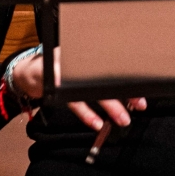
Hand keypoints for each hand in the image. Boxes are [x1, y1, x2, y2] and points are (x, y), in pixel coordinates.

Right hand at [10, 46, 145, 129]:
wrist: (32, 72)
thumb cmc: (61, 69)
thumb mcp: (80, 65)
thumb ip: (99, 71)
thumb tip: (128, 87)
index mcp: (88, 52)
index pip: (113, 64)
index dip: (128, 77)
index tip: (142, 89)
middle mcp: (78, 58)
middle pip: (105, 76)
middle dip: (124, 92)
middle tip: (140, 104)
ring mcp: (65, 70)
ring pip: (92, 90)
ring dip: (109, 106)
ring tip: (123, 119)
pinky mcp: (54, 84)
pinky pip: (73, 102)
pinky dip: (86, 114)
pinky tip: (97, 123)